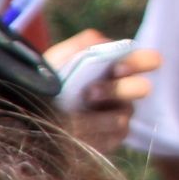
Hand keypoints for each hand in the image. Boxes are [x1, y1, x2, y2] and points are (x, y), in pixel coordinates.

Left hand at [46, 31, 161, 156]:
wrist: (30, 115)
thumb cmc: (47, 83)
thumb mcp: (56, 61)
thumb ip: (78, 46)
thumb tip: (100, 41)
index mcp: (116, 67)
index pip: (148, 60)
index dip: (140, 62)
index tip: (117, 67)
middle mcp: (124, 90)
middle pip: (142, 88)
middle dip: (117, 89)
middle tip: (89, 93)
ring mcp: (121, 115)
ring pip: (124, 114)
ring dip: (97, 115)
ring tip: (71, 115)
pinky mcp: (113, 138)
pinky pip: (112, 136)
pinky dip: (91, 132)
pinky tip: (73, 131)